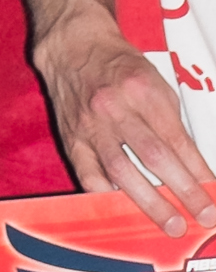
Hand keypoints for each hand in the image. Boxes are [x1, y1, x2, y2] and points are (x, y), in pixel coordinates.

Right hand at [35, 0, 215, 236]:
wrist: (73, 48)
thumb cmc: (120, 67)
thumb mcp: (155, 85)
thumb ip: (171, 125)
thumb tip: (193, 170)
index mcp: (142, 90)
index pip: (177, 139)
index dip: (198, 171)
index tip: (213, 196)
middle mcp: (115, 108)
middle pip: (153, 156)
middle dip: (182, 191)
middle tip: (202, 216)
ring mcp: (90, 126)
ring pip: (121, 170)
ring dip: (150, 202)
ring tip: (171, 223)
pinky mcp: (71, 139)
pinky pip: (89, 175)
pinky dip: (109, 196)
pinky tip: (126, 210)